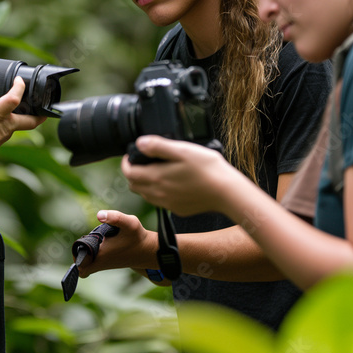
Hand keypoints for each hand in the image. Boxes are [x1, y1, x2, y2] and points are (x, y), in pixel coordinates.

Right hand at [0, 77, 43, 171]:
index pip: (16, 97)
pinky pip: (6, 134)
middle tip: (43, 108)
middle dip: (40, 114)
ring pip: (18, 127)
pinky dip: (7, 127)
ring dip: (20, 119)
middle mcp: (6, 125)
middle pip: (31, 120)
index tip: (19, 80)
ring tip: (17, 111)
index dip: (20, 86)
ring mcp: (4, 137)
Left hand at [77, 210, 157, 277]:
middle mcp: (102, 263)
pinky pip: (95, 261)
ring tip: (96, 239)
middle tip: (88, 240)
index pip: (80, 267)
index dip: (77, 258)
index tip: (82, 246)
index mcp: (101, 257)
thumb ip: (115, 217)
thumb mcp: (129, 223)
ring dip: (88, 252)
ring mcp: (106, 264)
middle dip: (81, 253)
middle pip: (82, 264)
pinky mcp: (110, 261)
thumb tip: (98, 215)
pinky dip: (94, 253)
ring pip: (89, 262)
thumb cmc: (138, 237)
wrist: (150, 250)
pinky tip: (102, 240)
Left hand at [120, 136, 235, 217]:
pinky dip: (158, 192)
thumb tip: (139, 143)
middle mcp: (158, 193)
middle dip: (133, 173)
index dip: (126, 163)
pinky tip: (171, 183)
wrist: (226, 192)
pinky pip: (160, 202)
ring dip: (144, 184)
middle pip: (134, 185)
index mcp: (156, 177)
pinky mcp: (177, 209)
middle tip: (142, 162)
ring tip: (155, 171)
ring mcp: (167, 204)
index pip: (128, 173)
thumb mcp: (181, 150)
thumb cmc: (207, 169)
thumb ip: (158, 146)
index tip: (131, 155)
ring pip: (145, 195)